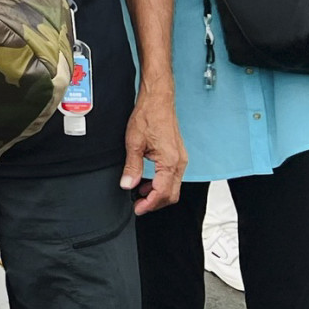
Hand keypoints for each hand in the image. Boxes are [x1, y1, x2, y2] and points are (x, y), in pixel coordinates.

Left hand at [122, 87, 185, 214]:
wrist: (158, 100)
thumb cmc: (148, 116)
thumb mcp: (133, 142)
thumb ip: (132, 167)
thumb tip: (128, 184)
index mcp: (170, 162)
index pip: (162, 193)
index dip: (149, 204)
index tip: (137, 208)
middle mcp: (179, 162)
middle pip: (172, 195)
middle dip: (155, 203)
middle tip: (138, 205)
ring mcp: (180, 159)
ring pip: (173, 187)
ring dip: (158, 194)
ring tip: (140, 194)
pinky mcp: (178, 155)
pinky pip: (173, 176)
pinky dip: (161, 183)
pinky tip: (148, 181)